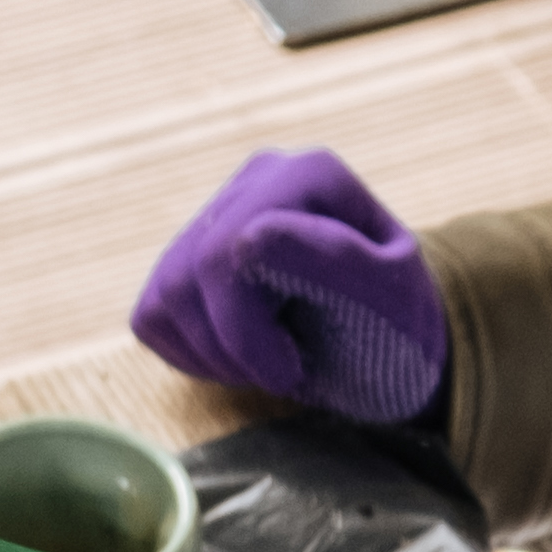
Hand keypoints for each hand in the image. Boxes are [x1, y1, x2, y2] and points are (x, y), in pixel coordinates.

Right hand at [133, 148, 448, 425]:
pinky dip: (190, 356)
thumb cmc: (401, 329)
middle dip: (230, 348)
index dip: (248, 331)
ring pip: (163, 295)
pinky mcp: (186, 259)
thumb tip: (250, 236)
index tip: (295, 369)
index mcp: (309, 175)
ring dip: (212, 356)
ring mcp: (216, 215)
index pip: (230, 252)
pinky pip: (151, 316)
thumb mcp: (392, 300)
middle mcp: (257, 180)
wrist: (392, 348)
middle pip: (188, 275)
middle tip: (283, 375)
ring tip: (268, 364)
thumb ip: (335, 261)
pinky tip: (241, 356)